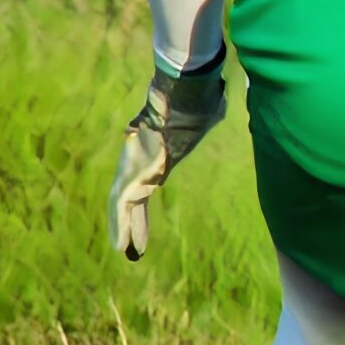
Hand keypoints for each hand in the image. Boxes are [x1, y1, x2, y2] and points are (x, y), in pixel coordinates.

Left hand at [108, 55, 227, 258]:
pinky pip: (124, 206)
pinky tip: (122, 245)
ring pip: (123, 204)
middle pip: (132, 197)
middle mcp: (140, 161)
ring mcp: (133, 167)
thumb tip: (222, 104)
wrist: (186, 94)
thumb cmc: (200, 100)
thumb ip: (208, 115)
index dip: (145, 203)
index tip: (144, 217)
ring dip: (124, 228)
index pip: (148, 184)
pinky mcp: (133, 173)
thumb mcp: (208, 112)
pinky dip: (123, 226)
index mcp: (158, 154)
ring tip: (123, 251)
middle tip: (129, 245)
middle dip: (131, 221)